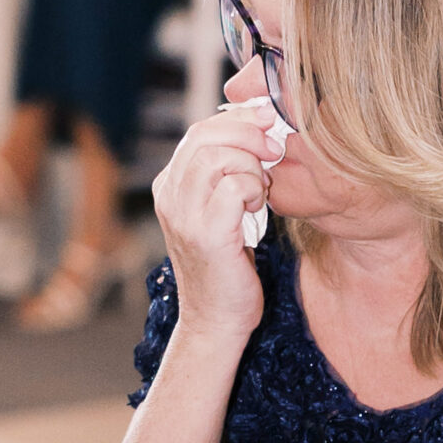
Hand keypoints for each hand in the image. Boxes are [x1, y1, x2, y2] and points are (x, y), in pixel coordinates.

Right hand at [151, 102, 281, 347]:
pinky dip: (255, 191)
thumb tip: (257, 133)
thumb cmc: (226, 268)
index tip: (269, 125)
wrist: (216, 320)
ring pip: (220, 157)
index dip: (238, 121)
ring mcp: (183, 214)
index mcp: (169, 186)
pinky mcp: (206, 233)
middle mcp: (169, 196)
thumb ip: (224, 176)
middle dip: (249, 135)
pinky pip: (235, 187)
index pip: (199, 131)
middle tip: (274, 151)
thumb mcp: (218, 213)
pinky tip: (257, 209)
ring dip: (253, 168)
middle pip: (206, 136)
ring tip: (260, 193)